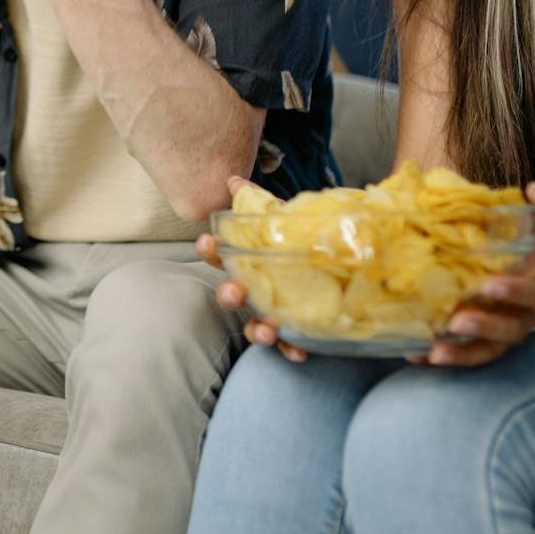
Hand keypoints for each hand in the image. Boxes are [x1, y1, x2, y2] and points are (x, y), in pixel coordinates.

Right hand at [199, 176, 309, 361]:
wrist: (328, 269)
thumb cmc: (293, 245)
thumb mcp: (281, 221)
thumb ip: (259, 204)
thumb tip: (233, 181)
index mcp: (248, 262)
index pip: (222, 255)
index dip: (211, 249)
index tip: (206, 242)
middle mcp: (253, 290)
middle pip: (233, 294)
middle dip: (229, 294)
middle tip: (232, 293)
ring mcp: (269, 312)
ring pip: (254, 325)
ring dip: (258, 330)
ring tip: (267, 330)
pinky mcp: (292, 331)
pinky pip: (288, 344)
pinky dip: (291, 349)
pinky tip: (300, 352)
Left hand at [426, 182, 534, 366]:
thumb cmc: (533, 254)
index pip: (530, 292)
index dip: (512, 291)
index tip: (489, 285)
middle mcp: (524, 318)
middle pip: (507, 330)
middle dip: (483, 327)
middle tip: (456, 321)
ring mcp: (504, 337)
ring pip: (485, 352)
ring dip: (459, 355)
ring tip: (432, 351)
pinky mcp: (483, 346)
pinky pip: (464, 357)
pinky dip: (442, 359)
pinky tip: (414, 355)